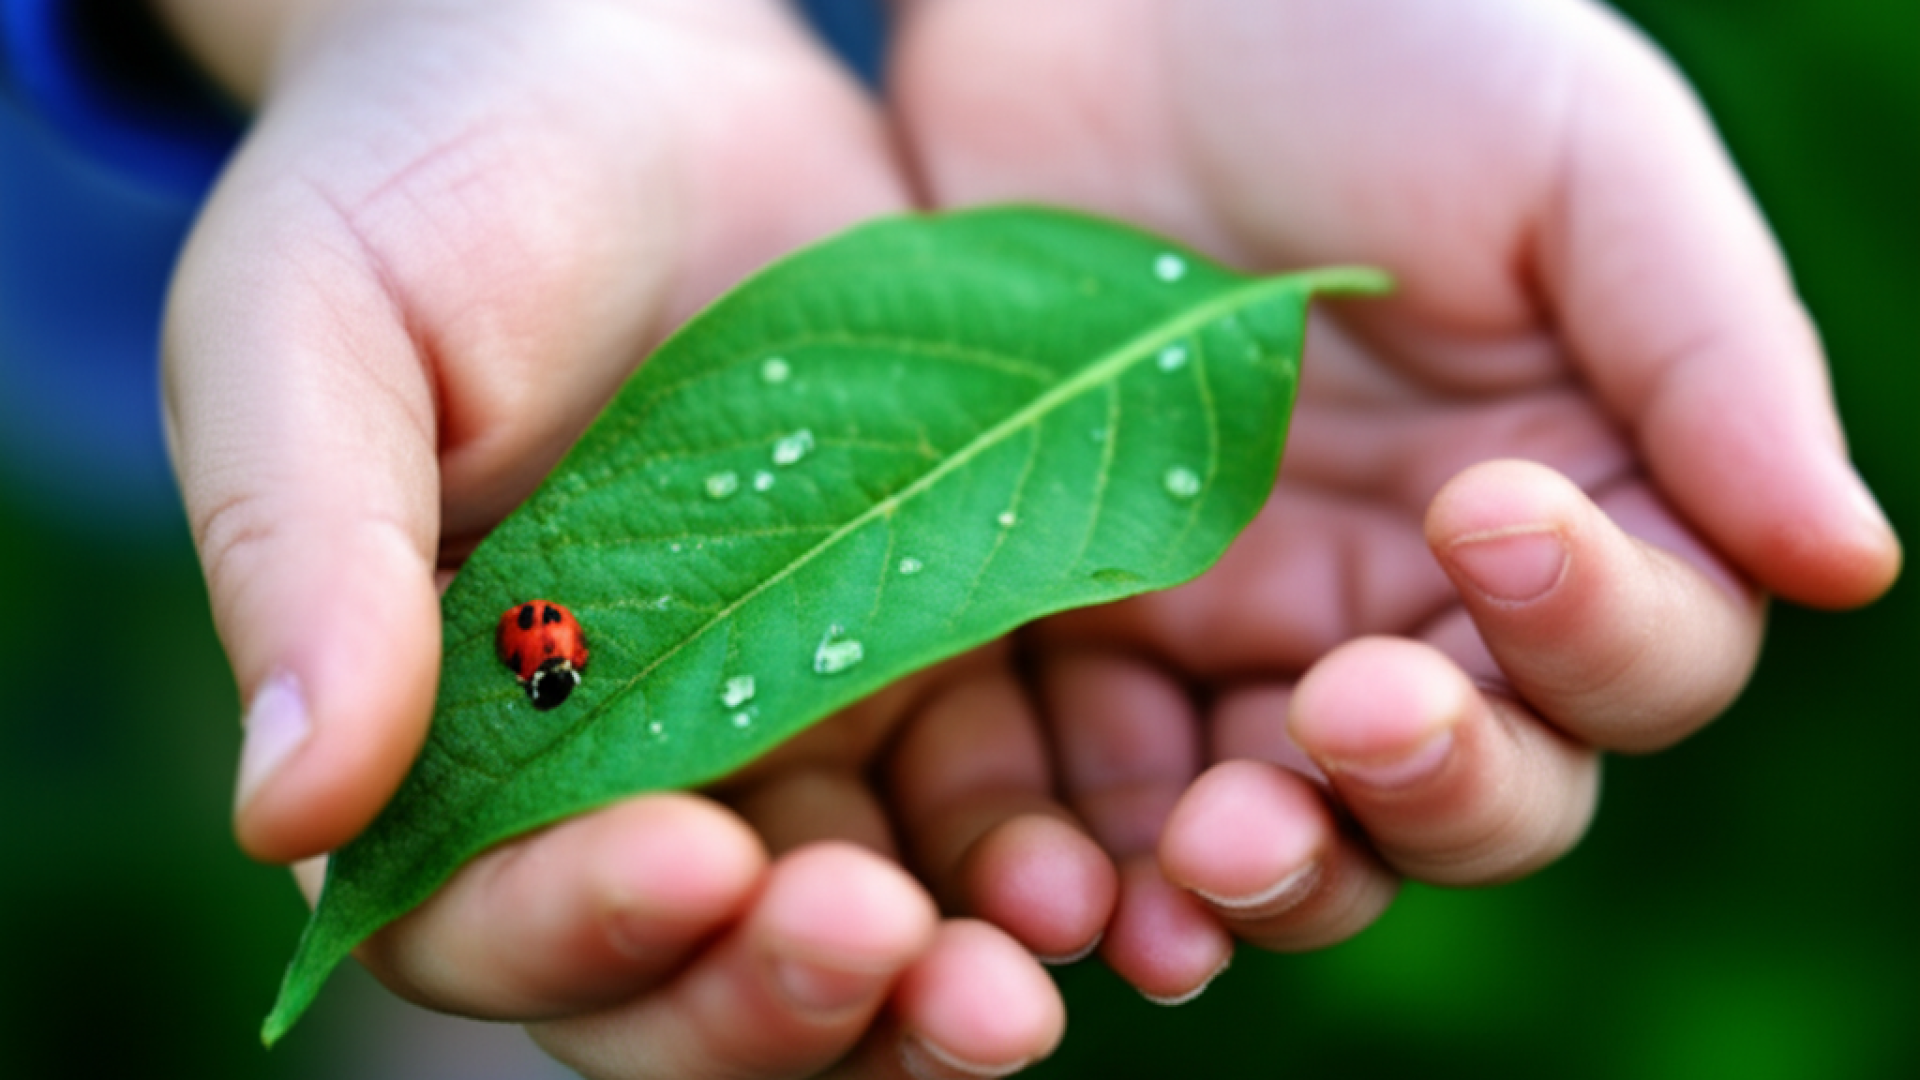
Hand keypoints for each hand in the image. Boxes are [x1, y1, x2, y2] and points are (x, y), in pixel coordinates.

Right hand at [162, 1, 1062, 1074]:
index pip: (476, 918)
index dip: (581, 928)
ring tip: (1036, 965)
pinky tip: (1110, 857)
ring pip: (848, 934)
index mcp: (426, 731)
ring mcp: (774, 722)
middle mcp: (601, 767)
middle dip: (782, 1003)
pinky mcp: (915, 655)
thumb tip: (290, 811)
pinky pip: (978, 810)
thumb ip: (302, 556)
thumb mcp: (317, 328)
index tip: (699, 861)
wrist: (621, 72)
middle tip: (894, 954)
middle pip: (679, 978)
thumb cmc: (426, 181)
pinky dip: (1034, 860)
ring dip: (937, 986)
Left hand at [886, 0, 1902, 999]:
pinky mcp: (1083, 624)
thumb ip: (1711, 352)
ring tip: (1215, 850)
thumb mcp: (1575, 155)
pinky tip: (1087, 890)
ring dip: (1272, 872)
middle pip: (1479, 790)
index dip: (1593, 633)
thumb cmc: (1369, 39)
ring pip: (1299, 831)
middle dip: (1431, 791)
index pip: (1642, 654)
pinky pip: (1107, 786)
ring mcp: (1244, 626)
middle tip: (1347, 721)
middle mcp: (1418, 598)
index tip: (1489, 513)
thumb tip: (1848, 564)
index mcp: (1573, 498)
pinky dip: (1102, 856)